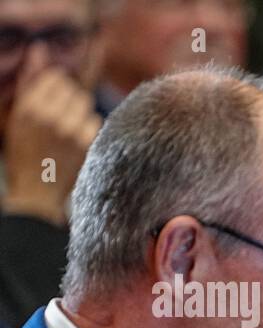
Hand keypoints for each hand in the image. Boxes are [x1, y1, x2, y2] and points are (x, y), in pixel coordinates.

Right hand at [2, 44, 100, 225]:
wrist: (37, 193)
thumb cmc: (23, 150)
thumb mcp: (15, 114)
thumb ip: (28, 79)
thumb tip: (40, 48)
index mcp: (28, 107)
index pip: (56, 78)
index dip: (56, 88)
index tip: (52, 102)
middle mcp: (50, 117)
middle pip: (75, 91)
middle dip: (69, 101)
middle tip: (60, 119)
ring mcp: (71, 132)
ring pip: (87, 106)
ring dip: (80, 114)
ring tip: (67, 132)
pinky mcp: (87, 145)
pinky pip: (96, 123)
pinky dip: (89, 130)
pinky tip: (77, 143)